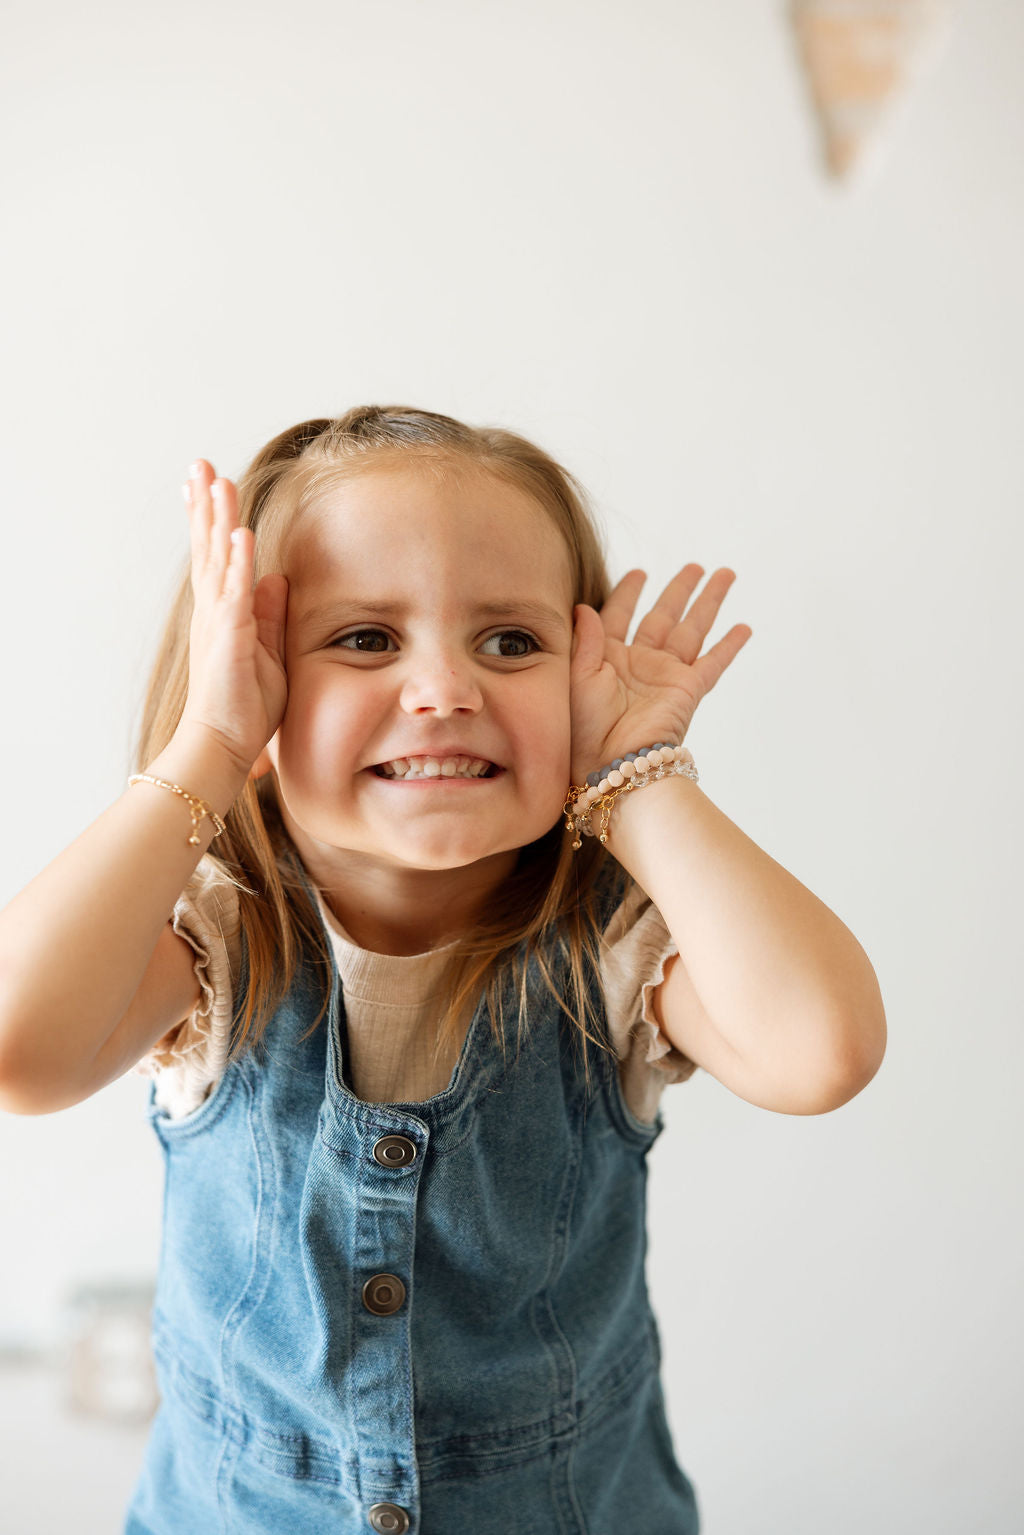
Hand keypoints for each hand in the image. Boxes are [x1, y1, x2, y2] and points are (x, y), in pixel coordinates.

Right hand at [178, 461, 289, 777]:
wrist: (222, 745)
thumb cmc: (243, 708)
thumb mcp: (266, 651)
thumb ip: (270, 613)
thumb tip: (277, 578)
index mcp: (221, 611)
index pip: (214, 555)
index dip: (211, 518)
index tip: (209, 483)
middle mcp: (213, 609)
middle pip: (206, 545)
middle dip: (205, 502)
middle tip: (199, 463)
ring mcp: (217, 620)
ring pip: (216, 558)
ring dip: (218, 518)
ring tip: (218, 479)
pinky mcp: (228, 637)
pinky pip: (233, 592)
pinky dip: (237, 562)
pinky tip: (240, 533)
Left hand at [569, 564, 751, 782]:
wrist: (609, 764)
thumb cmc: (583, 727)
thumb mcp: (575, 675)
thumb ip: (584, 639)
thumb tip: (584, 607)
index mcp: (607, 657)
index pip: (620, 614)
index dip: (629, 592)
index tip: (639, 572)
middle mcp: (639, 663)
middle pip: (664, 615)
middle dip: (680, 589)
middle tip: (695, 566)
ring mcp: (666, 675)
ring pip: (692, 629)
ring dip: (709, 602)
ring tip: (725, 575)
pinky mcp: (688, 690)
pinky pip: (713, 663)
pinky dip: (729, 646)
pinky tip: (744, 627)